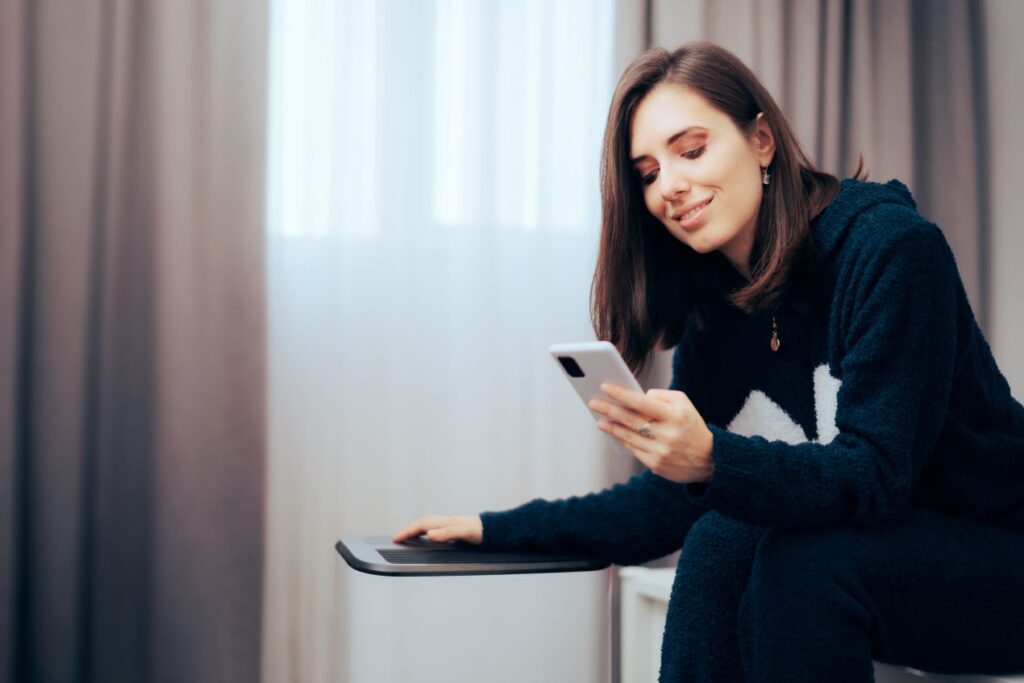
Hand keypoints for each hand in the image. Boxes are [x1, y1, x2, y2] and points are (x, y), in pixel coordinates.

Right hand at [392, 515, 483, 544]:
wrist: (496, 529)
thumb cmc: (481, 531)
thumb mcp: (464, 533)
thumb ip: (447, 533)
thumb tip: (430, 534)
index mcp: (445, 522)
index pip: (421, 526)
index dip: (407, 531)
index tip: (396, 538)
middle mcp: (446, 522)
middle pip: (422, 524)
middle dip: (408, 530)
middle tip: (397, 538)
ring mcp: (451, 524)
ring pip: (428, 525)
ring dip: (416, 530)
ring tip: (407, 537)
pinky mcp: (456, 528)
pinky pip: (436, 528)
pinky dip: (426, 532)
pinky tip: (428, 537)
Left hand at [587, 383, 714, 483]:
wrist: (709, 459)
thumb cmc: (691, 425)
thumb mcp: (684, 404)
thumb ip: (662, 395)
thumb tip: (638, 396)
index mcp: (674, 416)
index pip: (642, 403)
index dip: (622, 394)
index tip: (605, 387)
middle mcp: (667, 435)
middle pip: (631, 420)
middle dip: (609, 409)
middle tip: (593, 402)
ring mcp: (660, 452)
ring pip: (629, 436)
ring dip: (611, 427)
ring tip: (599, 418)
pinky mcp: (656, 466)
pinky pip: (633, 449)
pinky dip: (622, 439)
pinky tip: (614, 432)